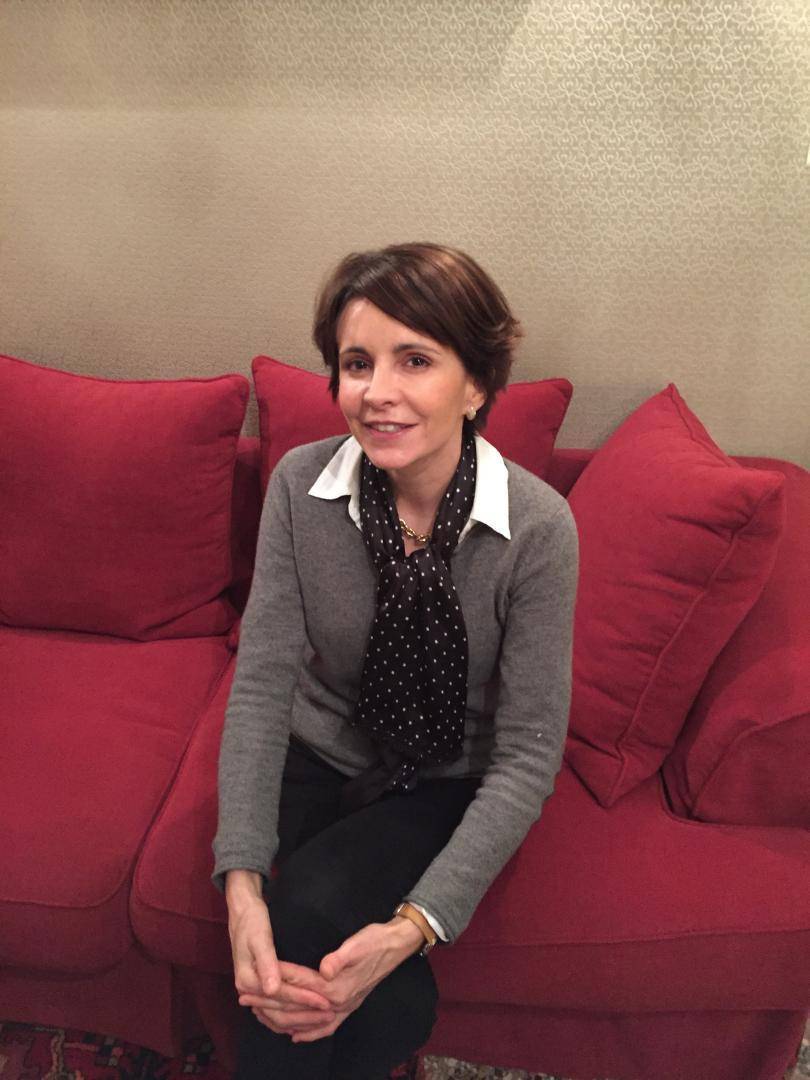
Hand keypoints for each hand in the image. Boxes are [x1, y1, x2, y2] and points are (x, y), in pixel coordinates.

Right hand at [227, 889, 335, 1035]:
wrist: (243, 914)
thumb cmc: (253, 922)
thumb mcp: (260, 938)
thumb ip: (266, 963)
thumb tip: (272, 989)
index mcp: (248, 980)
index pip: (281, 995)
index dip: (304, 999)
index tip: (326, 1003)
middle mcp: (247, 990)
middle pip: (280, 1010)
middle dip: (306, 1014)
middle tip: (331, 1015)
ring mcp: (251, 992)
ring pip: (277, 1016)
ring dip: (300, 1020)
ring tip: (324, 1019)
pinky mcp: (257, 989)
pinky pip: (274, 1012)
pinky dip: (289, 1019)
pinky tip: (305, 1022)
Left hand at [239, 917, 424, 1042]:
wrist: (396, 946)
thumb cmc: (374, 941)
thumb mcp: (358, 943)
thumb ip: (340, 958)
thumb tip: (324, 969)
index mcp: (335, 988)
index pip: (295, 987)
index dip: (271, 983)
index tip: (249, 981)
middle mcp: (337, 1004)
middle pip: (294, 1009)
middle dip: (266, 1003)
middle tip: (243, 998)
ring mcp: (343, 1009)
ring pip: (305, 1023)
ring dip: (280, 1019)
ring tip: (258, 1014)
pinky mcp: (347, 1008)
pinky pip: (324, 1028)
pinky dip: (308, 1034)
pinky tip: (294, 1036)